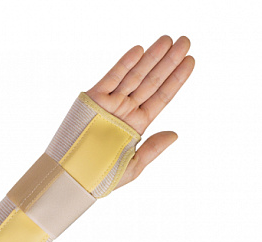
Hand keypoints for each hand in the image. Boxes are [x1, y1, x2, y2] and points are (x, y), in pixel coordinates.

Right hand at [86, 35, 194, 189]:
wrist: (73, 177)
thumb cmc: (101, 177)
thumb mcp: (133, 166)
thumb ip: (153, 149)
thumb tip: (174, 134)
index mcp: (137, 125)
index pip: (161, 97)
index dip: (176, 80)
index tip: (191, 61)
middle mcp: (126, 111)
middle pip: (152, 82)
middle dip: (168, 62)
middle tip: (185, 42)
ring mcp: (111, 104)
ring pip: (135, 76)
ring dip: (151, 57)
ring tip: (169, 40)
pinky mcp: (94, 99)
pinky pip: (111, 78)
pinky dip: (124, 64)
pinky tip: (140, 50)